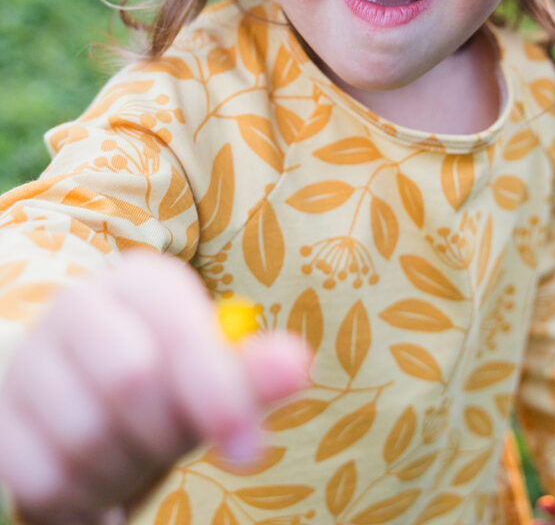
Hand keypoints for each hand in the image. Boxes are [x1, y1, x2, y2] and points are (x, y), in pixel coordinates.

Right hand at [0, 251, 310, 522]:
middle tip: (169, 447)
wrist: (69, 404)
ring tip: (127, 459)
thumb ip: (248, 371)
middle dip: (162, 434)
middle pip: (131, 380)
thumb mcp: (205, 377)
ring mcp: (28, 359)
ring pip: (85, 435)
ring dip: (120, 471)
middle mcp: (77, 305)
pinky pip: (42, 477)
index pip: (180, 330)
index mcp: (141, 283)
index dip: (219, 391)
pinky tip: (90, 482)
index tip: (251, 448)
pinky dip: (80, 501)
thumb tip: (298, 365)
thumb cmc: (156, 387)